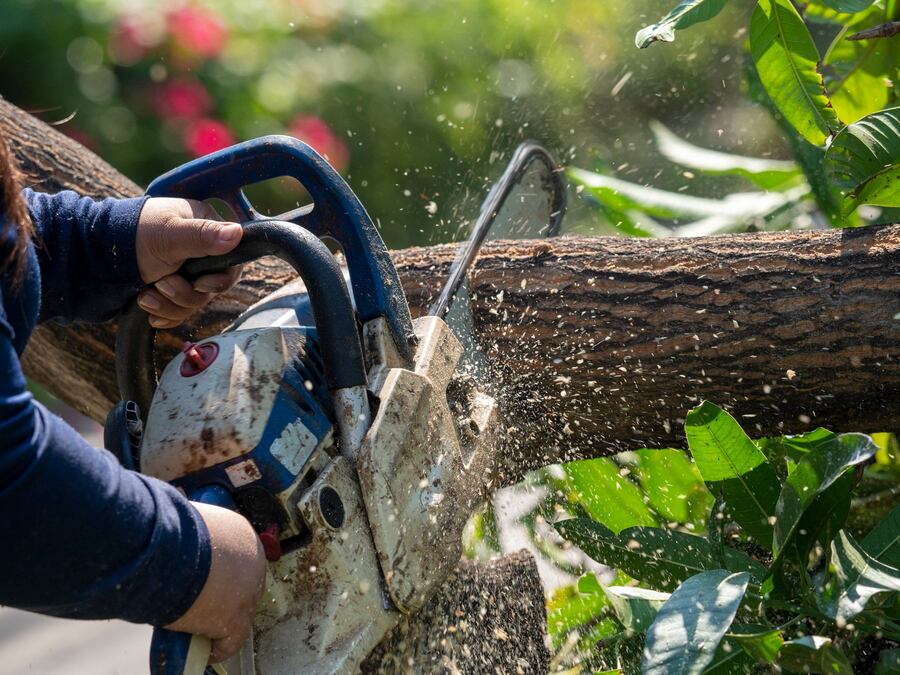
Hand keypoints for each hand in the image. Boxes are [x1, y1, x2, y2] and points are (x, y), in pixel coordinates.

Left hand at [135, 198, 243, 328]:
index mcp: (204, 229)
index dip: (220, 279)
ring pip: (195, 303)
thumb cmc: (129, 235)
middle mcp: (198, 252)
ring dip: (170, 304)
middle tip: (163, 284)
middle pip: (213, 288)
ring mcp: (183, 273)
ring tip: (146, 295)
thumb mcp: (169, 235)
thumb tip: (237, 234)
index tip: (201, 283)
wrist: (89, 257)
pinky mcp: (168, 291)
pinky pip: (179, 313)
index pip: (233, 261)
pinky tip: (145, 305)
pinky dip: (162, 313)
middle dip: (187, 294)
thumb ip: (203, 236)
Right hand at [166, 503, 266, 663]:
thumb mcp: (190, 523)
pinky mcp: (237, 619)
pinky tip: (207, 650)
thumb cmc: (172, 534)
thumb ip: (195, 533)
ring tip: (201, 628)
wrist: (170, 552)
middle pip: (243, 584)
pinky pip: (232, 640)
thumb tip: (180, 535)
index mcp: (244, 534)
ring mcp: (249, 592)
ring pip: (238, 611)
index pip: (239, 557)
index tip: (207, 581)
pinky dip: (219, 647)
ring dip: (221, 621)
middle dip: (225, 595)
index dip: (223, 572)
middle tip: (202, 604)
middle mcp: (255, 561)